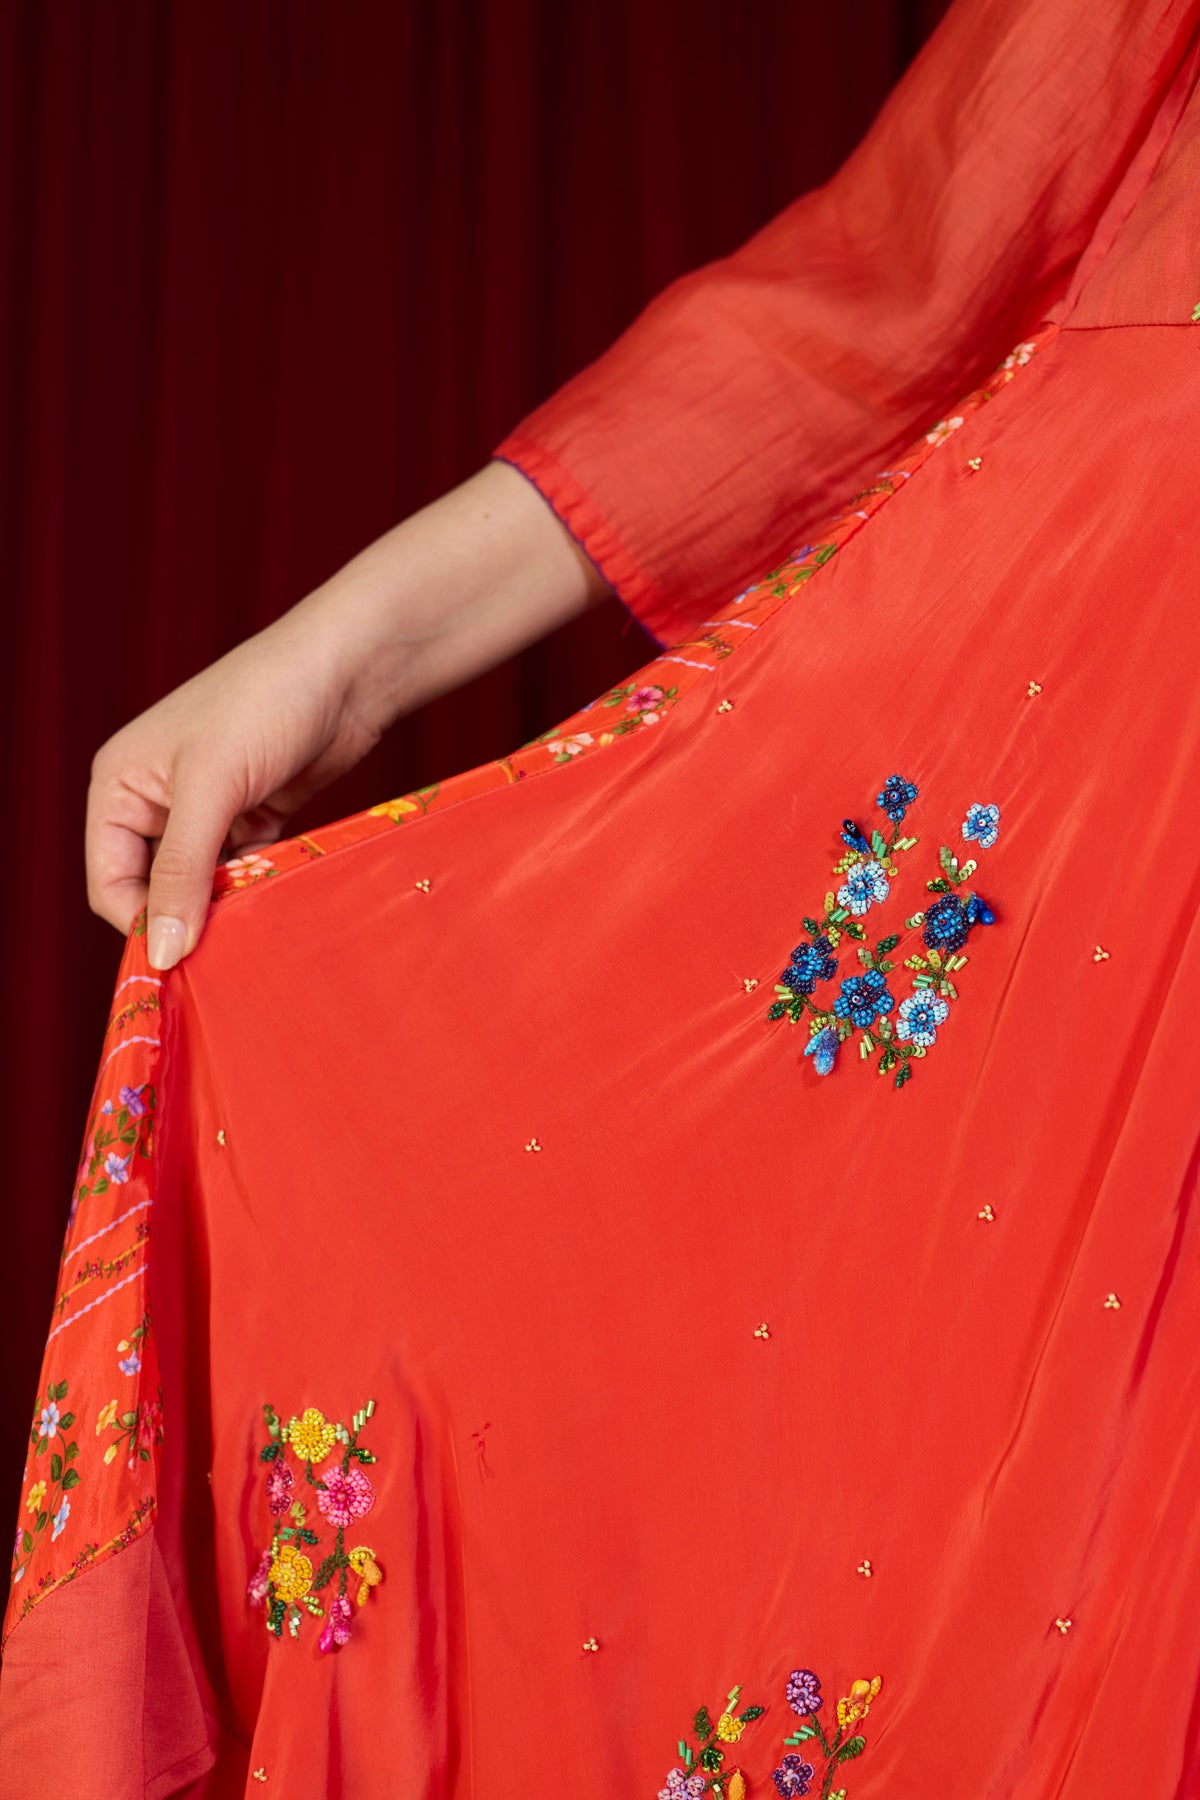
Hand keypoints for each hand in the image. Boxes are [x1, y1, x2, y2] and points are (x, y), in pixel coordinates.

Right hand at [85, 461, 609, 967]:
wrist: (349, 669)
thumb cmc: (267, 704)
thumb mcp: (213, 788)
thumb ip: (183, 870)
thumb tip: (161, 951)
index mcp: (120, 786)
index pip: (110, 882)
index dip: (142, 924)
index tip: (185, 963)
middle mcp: (155, 800)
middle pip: (155, 889)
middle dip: (186, 919)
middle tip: (226, 954)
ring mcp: (208, 810)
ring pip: (203, 886)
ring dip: (226, 908)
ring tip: (255, 929)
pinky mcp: (255, 815)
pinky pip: (243, 872)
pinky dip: (256, 890)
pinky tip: (277, 902)